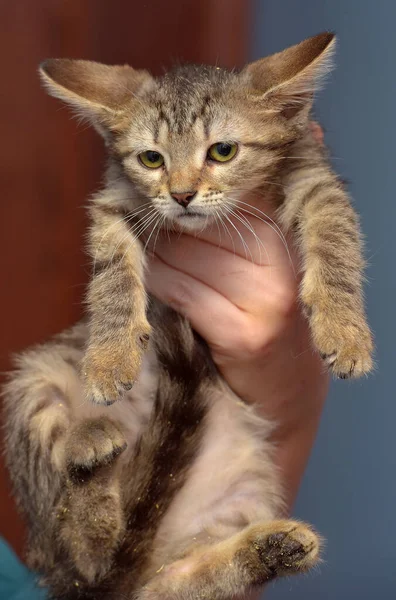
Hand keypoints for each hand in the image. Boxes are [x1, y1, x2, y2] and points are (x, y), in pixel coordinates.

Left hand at [146, 196, 327, 508]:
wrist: (287, 384)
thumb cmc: (259, 317)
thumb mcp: (253, 264)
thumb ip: (219, 231)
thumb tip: (160, 202)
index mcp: (281, 235)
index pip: (215, 201)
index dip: (179, 205)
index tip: (150, 209)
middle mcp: (278, 263)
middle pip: (194, 226)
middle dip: (161, 230)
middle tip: (140, 236)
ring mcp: (263, 299)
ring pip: (179, 255)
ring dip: (152, 259)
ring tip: (150, 266)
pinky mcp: (241, 334)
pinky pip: (178, 291)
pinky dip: (156, 286)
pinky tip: (153, 288)